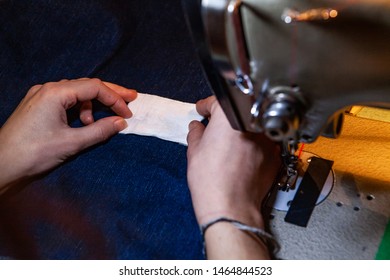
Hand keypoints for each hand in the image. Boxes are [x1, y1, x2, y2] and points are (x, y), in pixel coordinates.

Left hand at [0, 78, 136, 191]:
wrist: (1, 165)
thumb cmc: (34, 153)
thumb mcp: (72, 142)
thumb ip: (100, 130)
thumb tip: (121, 122)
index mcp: (55, 93)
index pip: (94, 87)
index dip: (115, 98)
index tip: (128, 113)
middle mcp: (48, 89)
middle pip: (86, 85)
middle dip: (109, 93)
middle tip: (131, 98)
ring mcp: (41, 96)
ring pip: (76, 93)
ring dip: (93, 104)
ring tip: (97, 122)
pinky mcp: (38, 105)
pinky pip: (65, 100)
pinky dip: (79, 109)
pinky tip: (81, 123)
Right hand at [186, 96, 280, 258]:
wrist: (231, 207)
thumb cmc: (212, 183)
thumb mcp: (194, 153)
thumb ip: (196, 133)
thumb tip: (197, 127)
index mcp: (230, 118)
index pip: (216, 101)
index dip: (205, 105)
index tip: (202, 109)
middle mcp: (252, 125)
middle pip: (236, 113)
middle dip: (222, 118)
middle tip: (211, 127)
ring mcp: (266, 140)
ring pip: (250, 127)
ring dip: (239, 131)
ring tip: (226, 146)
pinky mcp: (275, 155)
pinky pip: (261, 142)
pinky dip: (251, 145)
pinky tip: (239, 157)